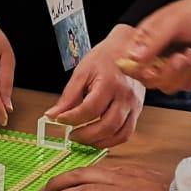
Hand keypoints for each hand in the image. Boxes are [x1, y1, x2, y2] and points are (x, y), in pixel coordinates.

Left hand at [49, 25, 145, 147]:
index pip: (89, 109)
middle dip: (86, 136)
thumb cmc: (105, 57)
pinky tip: (98, 138)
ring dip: (100, 142)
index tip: (59, 120)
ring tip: (83, 139)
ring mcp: (134, 104)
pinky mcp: (138, 110)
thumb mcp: (82, 72)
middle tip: (71, 135)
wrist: (128, 48)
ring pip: (120, 134)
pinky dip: (112, 140)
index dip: (72, 118)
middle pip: (107, 125)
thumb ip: (68, 96)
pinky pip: (127, 132)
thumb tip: (53, 115)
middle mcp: (125, 96)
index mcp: (110, 83)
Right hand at [117, 0, 190, 92]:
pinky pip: (186, 85)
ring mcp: (171, 66)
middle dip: (169, 72)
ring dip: (185, 72)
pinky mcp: (187, 73)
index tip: (154, 69)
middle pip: (150, 80)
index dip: (140, 72)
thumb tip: (133, 58)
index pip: (131, 65)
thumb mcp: (172, 22)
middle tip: (181, 56)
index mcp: (145, 41)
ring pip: (169, 85)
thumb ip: (152, 41)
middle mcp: (155, 55)